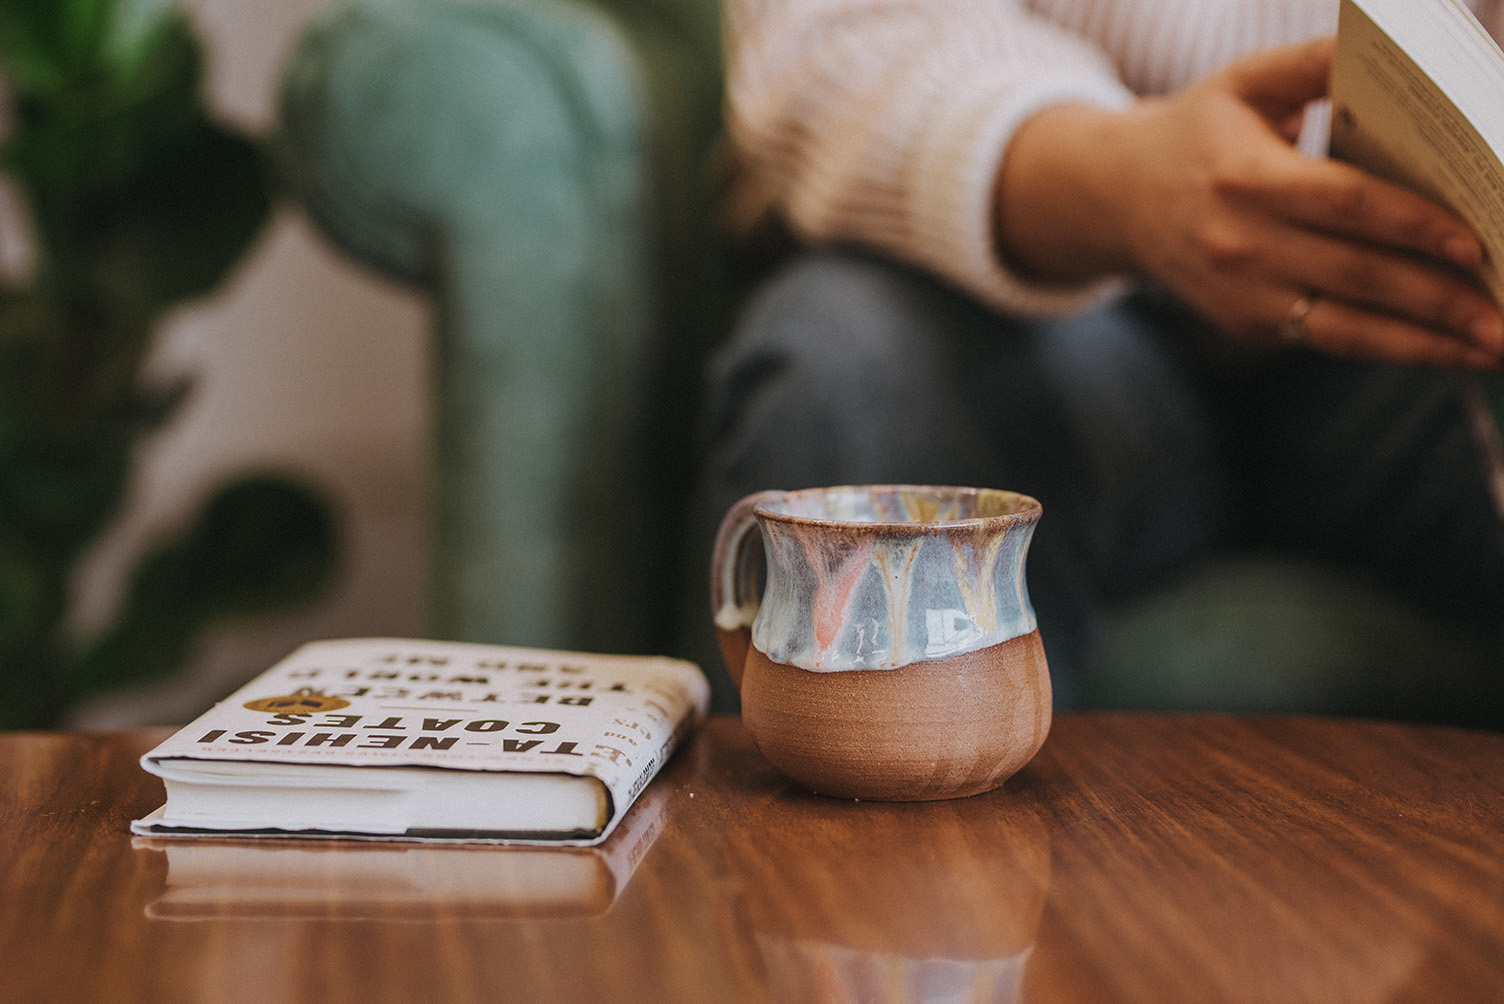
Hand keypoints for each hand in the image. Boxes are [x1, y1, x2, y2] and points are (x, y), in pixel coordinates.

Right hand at [994, 37, 1503, 368]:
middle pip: (1357, 275)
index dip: (1410, 224)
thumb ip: (1319, 63)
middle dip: (1440, 298)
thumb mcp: (1247, 83)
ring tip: (1491, 348)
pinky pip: (1327, 340)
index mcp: (1243, 176)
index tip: (1473, 240)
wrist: (1115, 199)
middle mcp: (1239, 245)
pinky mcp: (1244, 326)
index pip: (1343, 203)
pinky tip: (1442, 349)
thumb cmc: (1199, 131)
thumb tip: (1407, 57)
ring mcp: (1239, 295)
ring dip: (1425, 343)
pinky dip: (1388, 347)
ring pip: (1345, 328)